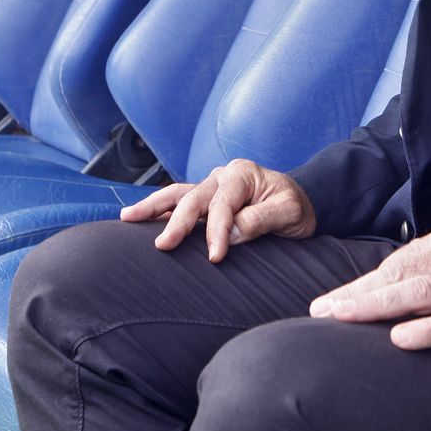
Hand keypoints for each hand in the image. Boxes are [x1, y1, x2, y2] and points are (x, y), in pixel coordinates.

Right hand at [119, 158, 316, 261]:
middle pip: (192, 198)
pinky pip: (179, 203)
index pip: (222, 205)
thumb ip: (260, 220)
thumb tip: (228, 233)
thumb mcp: (289, 213)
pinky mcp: (206, 200)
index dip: (216, 231)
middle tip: (162, 245)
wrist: (302, 202)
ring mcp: (212, 186)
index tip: (215, 256)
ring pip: (177, 195)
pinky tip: (140, 220)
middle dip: (176, 222)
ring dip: (152, 207)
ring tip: (127, 217)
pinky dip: (159, 210)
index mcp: (243, 175)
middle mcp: (222, 176)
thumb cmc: (297, 208)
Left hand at [309, 224, 430, 354]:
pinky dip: (428, 331)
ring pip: (422, 293)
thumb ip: (426, 273)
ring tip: (343, 318)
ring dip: (377, 306)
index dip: (360, 284)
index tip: (328, 303)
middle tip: (322, 313)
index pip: (396, 264)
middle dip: (358, 294)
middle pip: (401, 275)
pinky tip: (400, 339)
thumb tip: (373, 293)